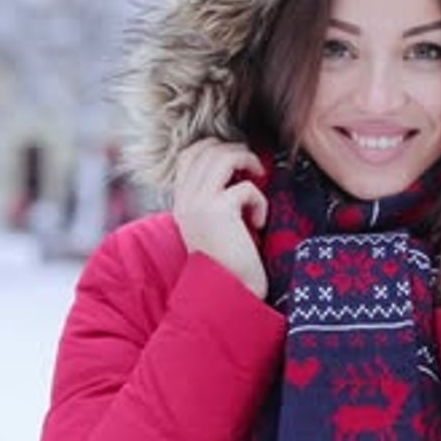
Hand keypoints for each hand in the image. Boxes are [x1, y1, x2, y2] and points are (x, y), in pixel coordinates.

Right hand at [173, 138, 268, 298]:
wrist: (227, 293)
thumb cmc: (228, 262)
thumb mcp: (212, 225)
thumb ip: (214, 199)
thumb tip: (237, 171)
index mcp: (181, 201)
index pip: (188, 154)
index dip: (214, 148)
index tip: (236, 163)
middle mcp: (185, 199)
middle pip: (206, 149)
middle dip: (235, 151)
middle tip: (253, 169)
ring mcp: (199, 203)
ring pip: (222, 156)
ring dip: (247, 161)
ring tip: (259, 178)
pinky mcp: (218, 211)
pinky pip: (245, 187)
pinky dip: (259, 200)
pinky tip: (259, 221)